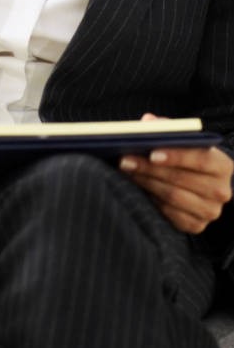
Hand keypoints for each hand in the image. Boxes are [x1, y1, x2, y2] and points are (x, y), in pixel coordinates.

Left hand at [120, 113, 233, 233]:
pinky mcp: (196, 226)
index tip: (151, 153)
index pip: (201, 159)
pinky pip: (169, 214)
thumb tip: (148, 121)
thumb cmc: (185, 157)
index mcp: (222, 165)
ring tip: (126, 171)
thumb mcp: (181, 140)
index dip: (176, 156)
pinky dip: (151, 199)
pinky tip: (137, 188)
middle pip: (182, 179)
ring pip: (173, 196)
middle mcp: (221, 190)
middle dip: (150, 169)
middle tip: (125, 160)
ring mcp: (210, 211)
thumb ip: (166, 128)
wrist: (198, 184)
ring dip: (146, 182)